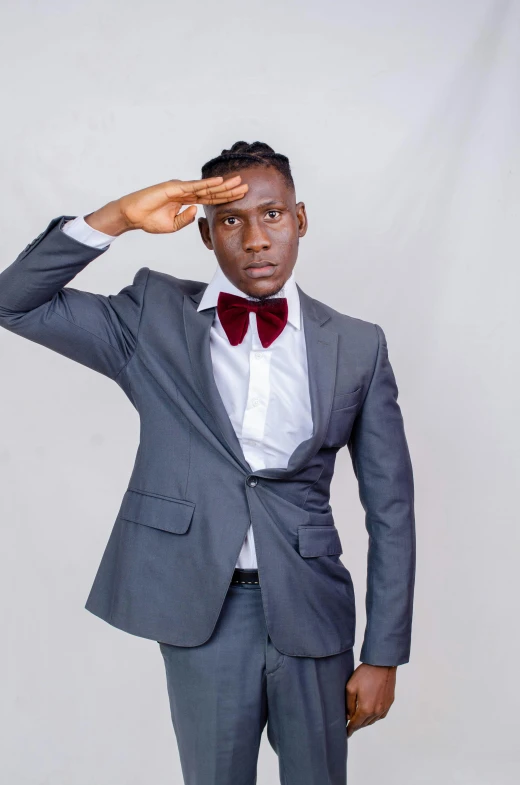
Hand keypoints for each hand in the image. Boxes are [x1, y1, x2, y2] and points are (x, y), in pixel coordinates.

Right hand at [85, 175, 247, 235]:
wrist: (133, 215)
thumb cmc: (149, 219)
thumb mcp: (172, 225)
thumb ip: (185, 219)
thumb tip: (195, 211)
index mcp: (186, 201)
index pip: (210, 199)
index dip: (225, 197)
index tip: (240, 196)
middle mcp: (185, 192)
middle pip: (212, 191)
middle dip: (229, 189)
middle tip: (246, 185)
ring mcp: (180, 188)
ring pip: (206, 186)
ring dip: (222, 184)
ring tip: (237, 181)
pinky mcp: (173, 187)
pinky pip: (193, 186)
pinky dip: (207, 184)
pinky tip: (219, 182)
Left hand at [346, 663, 395, 736]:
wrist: (382, 664)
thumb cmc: (365, 674)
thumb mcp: (351, 687)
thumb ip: (349, 705)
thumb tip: (348, 716)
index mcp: (366, 709)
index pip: (356, 724)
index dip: (350, 730)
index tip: (346, 734)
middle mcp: (376, 711)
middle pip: (364, 723)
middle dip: (357, 725)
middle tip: (350, 725)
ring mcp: (384, 708)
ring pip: (373, 720)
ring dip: (365, 721)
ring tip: (359, 719)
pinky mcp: (389, 702)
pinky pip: (380, 715)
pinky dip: (374, 716)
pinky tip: (370, 712)